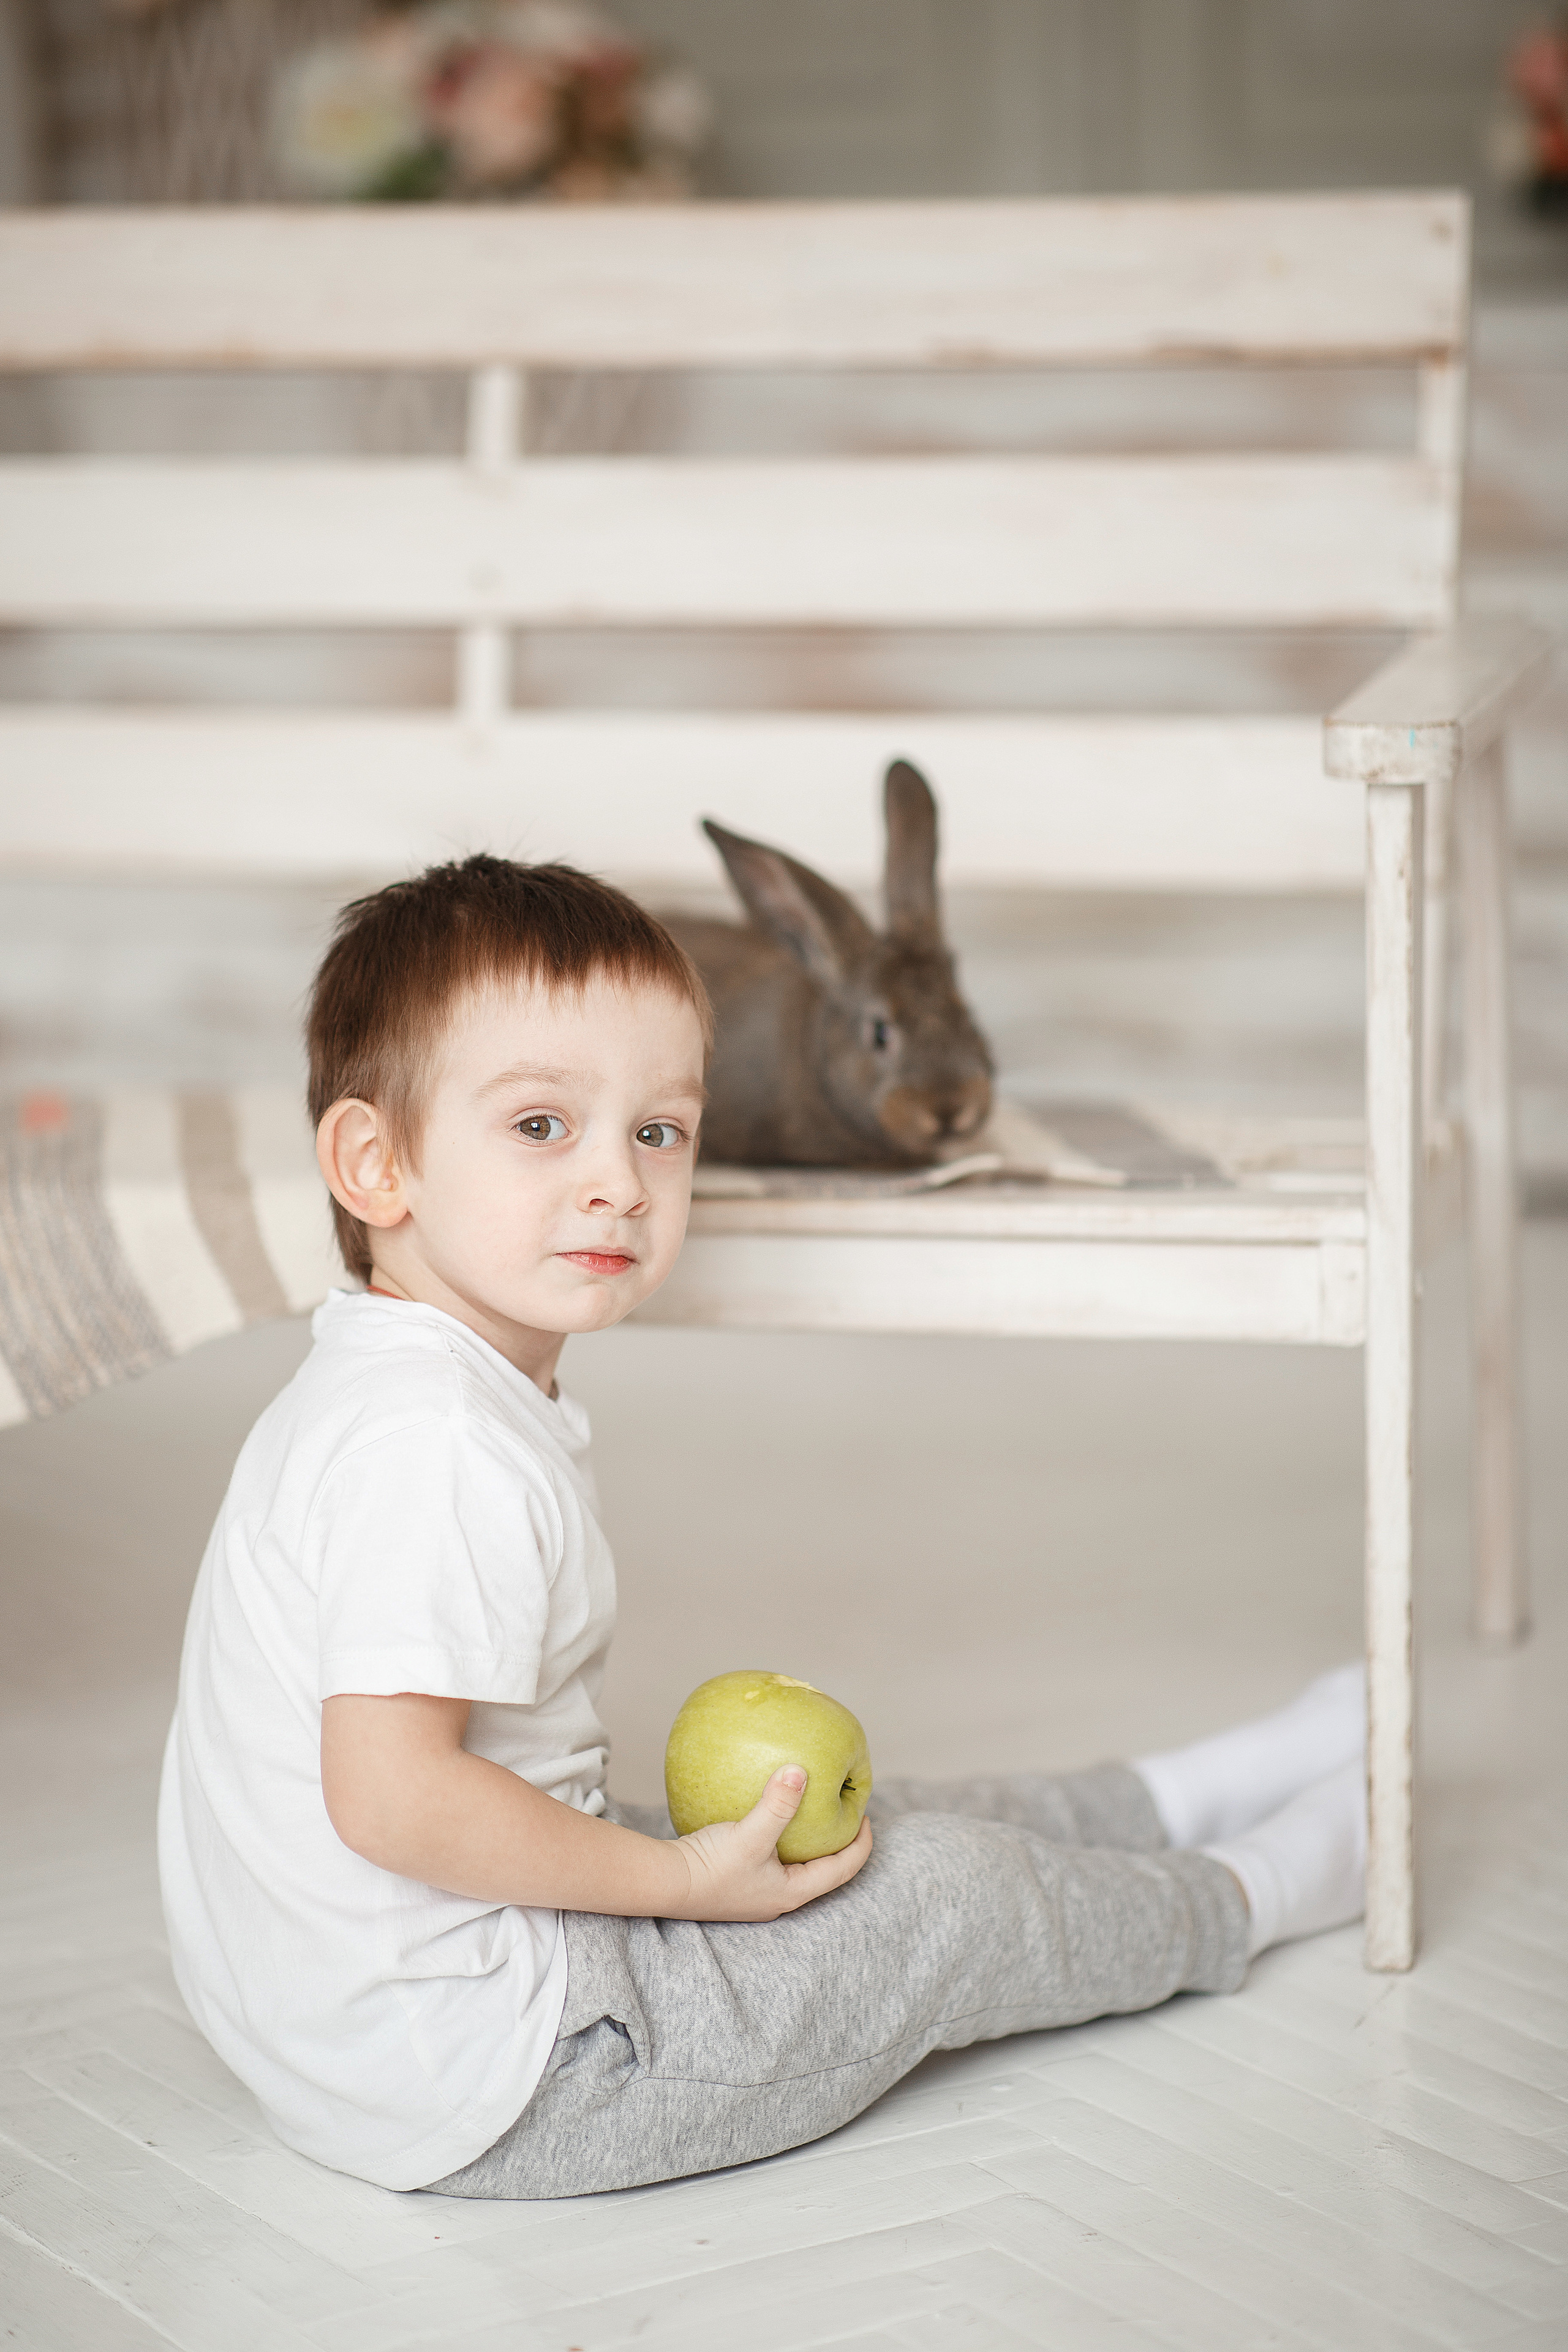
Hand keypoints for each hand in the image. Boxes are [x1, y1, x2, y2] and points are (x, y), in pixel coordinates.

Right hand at [668, 1766, 872, 1921]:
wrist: (665, 1884)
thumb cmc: (711, 1867)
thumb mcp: (750, 1834)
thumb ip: (778, 1804)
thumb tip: (802, 1770)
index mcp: (792, 1891)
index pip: (842, 1870)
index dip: (861, 1844)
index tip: (868, 1816)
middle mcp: (778, 1896)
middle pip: (824, 1871)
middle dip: (839, 1843)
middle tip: (847, 1813)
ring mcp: (757, 1890)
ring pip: (798, 1865)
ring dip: (811, 1841)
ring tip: (816, 1813)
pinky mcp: (738, 1879)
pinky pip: (773, 1857)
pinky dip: (783, 1837)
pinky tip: (771, 1816)